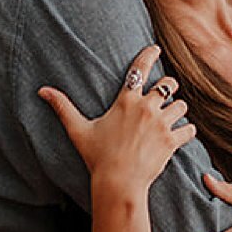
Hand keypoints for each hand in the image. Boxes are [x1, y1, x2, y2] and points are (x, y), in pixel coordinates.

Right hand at [40, 44, 194, 196]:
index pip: (139, 69)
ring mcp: (161, 124)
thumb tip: (42, 91)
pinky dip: (187, 130)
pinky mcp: (172, 141)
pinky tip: (182, 134)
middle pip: (168, 84)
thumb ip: (62, 107)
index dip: (149, 55)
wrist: (118, 182)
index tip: (156, 48)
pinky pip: (189, 128)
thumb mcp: (78, 130)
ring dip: (178, 110)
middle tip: (166, 94)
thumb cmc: (97, 157)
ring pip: (181, 105)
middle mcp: (146, 108)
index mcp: (126, 101)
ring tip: (171, 117)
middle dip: (169, 87)